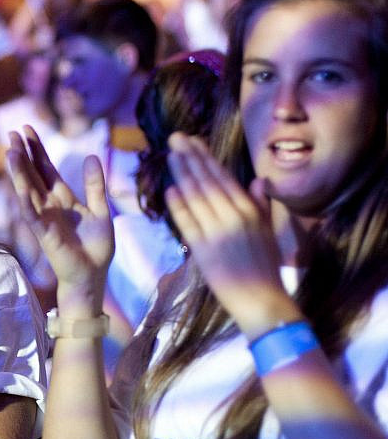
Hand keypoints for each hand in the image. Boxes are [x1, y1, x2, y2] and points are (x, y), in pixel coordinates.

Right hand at [5, 125, 112, 313]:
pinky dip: (26, 201)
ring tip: (11, 151)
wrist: (93, 275)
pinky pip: (33, 215)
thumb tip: (91, 156)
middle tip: (13, 132)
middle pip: (33, 174)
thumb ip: (95, 185)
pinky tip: (20, 187)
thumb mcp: (100, 210)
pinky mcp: (44, 234)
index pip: (46, 168)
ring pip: (28, 190)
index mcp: (62, 198)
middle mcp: (49, 205)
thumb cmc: (96, 247)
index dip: (37, 149)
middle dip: (23, 154)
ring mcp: (44, 218)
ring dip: (19, 172)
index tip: (27, 129)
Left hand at [164, 134, 299, 335]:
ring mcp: (217, 232)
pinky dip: (179, 206)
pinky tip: (170, 190)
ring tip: (171, 155)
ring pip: (196, 197)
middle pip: (207, 181)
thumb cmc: (265, 266)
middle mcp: (234, 217)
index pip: (223, 177)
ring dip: (182, 174)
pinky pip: (188, 223)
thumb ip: (261, 205)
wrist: (262, 300)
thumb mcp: (268, 231)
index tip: (193, 141)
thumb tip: (259, 180)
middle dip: (190, 157)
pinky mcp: (204, 250)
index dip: (206, 157)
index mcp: (250, 211)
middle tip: (175, 138)